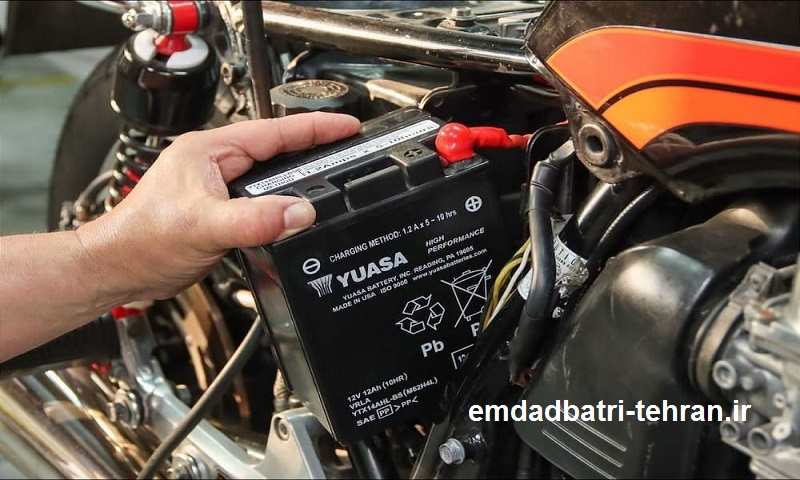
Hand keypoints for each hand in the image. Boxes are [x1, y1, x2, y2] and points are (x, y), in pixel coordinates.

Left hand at [76, 112, 359, 301]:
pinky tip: (296, 212)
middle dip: (314, 145)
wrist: (120, 269)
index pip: (275, 131)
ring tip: (332, 175)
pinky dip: (284, 202)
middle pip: (277, 148)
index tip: (347, 126)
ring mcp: (218, 186)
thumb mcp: (204, 225)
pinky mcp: (220, 209)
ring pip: (270, 175)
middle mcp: (215, 163)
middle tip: (348, 148)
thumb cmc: (143, 239)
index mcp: (211, 151)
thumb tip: (300, 212)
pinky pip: (262, 199)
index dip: (315, 127)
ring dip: (299, 175)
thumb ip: (255, 218)